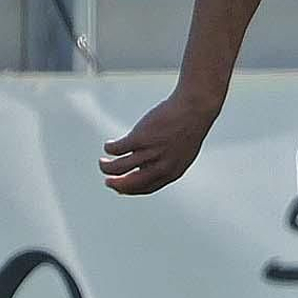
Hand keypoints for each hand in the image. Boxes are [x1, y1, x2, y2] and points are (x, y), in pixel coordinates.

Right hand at [100, 89, 218, 194]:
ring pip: (120, 167)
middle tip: (107, 181)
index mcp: (172, 172)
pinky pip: (118, 149)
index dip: (130, 189)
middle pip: (131, 183)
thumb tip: (143, 169)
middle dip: (116, 184)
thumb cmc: (188, 127)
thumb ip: (166, 164)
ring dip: (107, 167)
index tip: (119, 188)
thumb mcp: (181, 152)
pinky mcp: (141, 137)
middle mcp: (161, 165)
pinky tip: (109, 145)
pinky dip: (110, 149)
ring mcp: (150, 152)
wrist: (195, 107)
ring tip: (103, 162)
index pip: (147, 188)